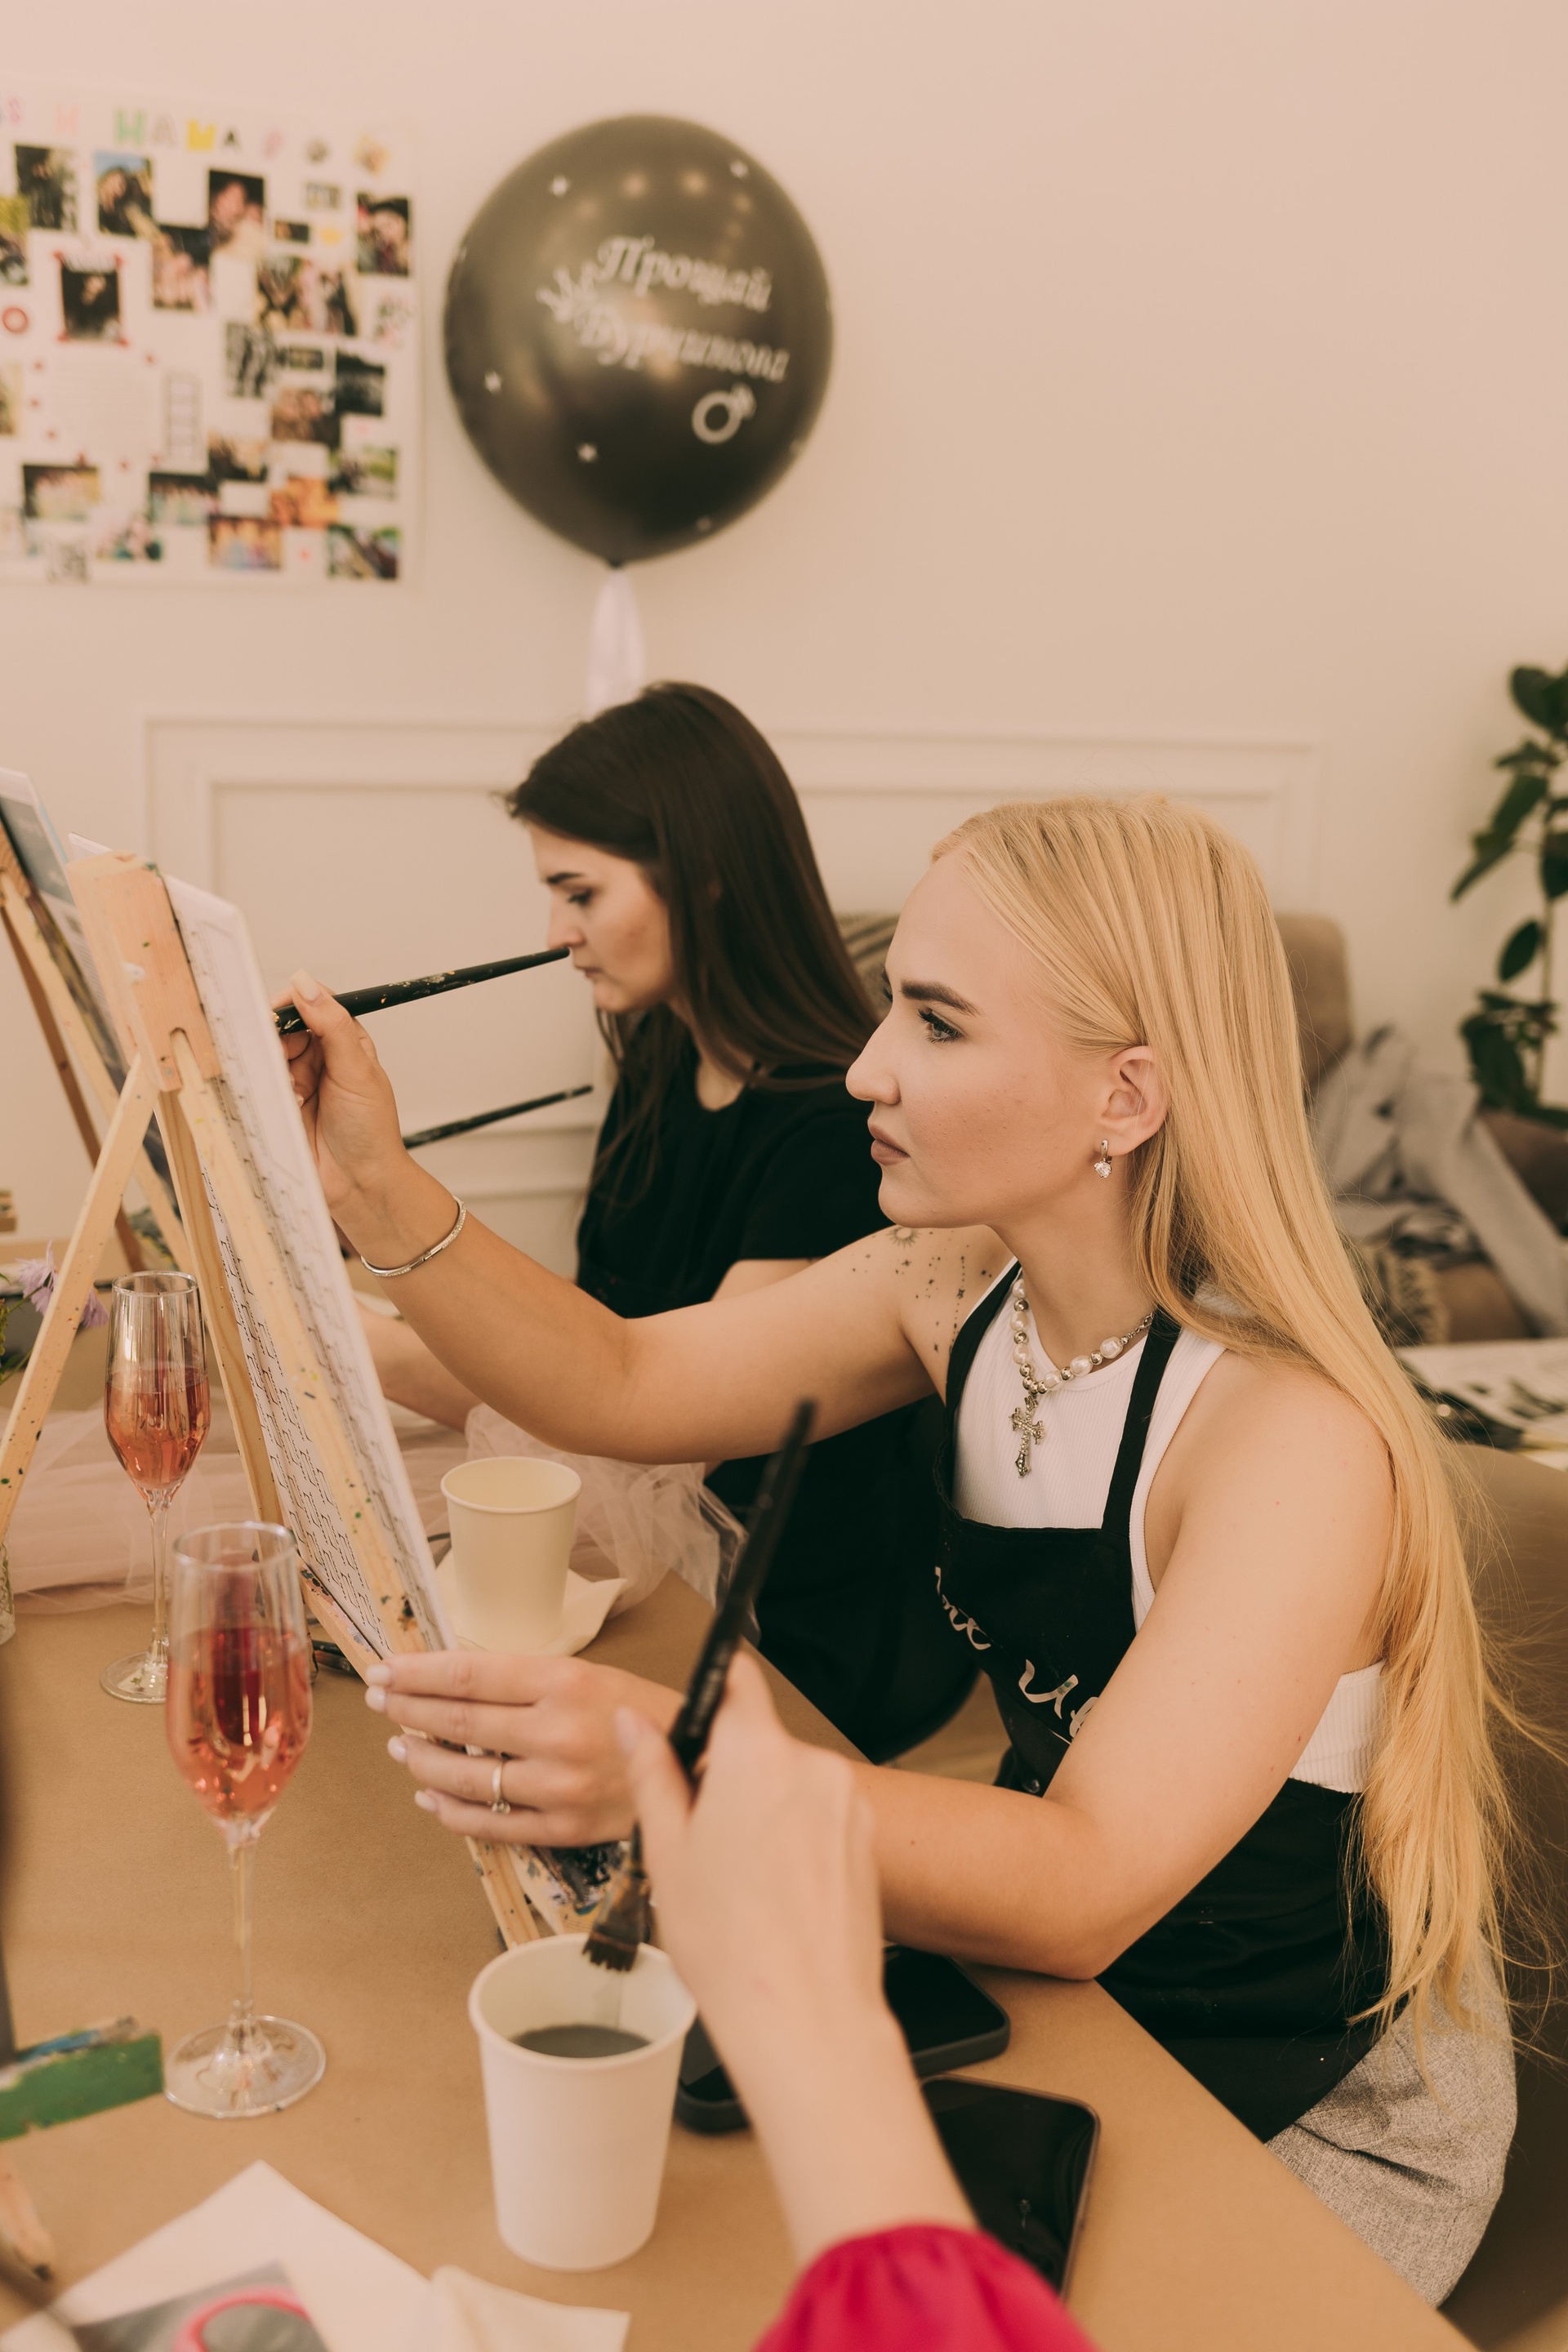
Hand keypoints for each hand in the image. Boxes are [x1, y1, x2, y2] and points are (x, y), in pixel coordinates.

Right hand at [276, 972, 423, 1232]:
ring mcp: (297, 1081)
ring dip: (271, 1064)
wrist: (360, 1185)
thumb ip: (332, 1026)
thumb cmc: (371, 1131)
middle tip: (279, 1052)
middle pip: (283, 1028)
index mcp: (344, 1042)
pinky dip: (263, 1086)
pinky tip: (279, 1099)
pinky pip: (260, 1083)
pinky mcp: (279, 1104)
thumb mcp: (356, 1071)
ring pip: (268, 1054)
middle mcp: (319, 1058)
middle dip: (276, 1036)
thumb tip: (307, 985)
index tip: (276, 1009)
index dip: (293, 1003)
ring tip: (288, 1085)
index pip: (312, 1005)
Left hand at [366, 1649, 678, 1847]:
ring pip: (466, 1777)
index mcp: (566, 1683)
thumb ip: (526, 1682)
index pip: (471, 1674)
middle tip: (381, 1701)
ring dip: (422, 1760)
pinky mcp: (562, 1828)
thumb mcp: (589, 1675)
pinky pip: (489, 1825)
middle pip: (459, 1721)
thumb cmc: (640, 1713)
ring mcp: (557, 1786)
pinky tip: (431, 1796)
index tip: (386, 1670)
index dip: (418, 1672)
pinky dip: (450, 1810)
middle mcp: (558, 1733)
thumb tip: (454, 1683)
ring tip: (401, 1747)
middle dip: (408, 1710)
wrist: (697, 1767)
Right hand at [620, 1652, 885, 2061]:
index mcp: (755, 1757)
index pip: (735, 1680)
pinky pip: (819, 1815)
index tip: (693, 1715)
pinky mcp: (865, 1838)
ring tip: (740, 1877)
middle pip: (759, 1740)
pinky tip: (775, 1892)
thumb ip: (652, 1773)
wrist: (805, 2015)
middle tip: (700, 1833)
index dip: (709, 1690)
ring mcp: (845, 1803)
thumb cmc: (732, 1946)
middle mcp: (811, 1766)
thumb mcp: (667, 1852)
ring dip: (764, 1806)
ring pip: (789, 1781)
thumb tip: (634, 1724)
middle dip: (728, 1771)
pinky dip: (796, 1838)